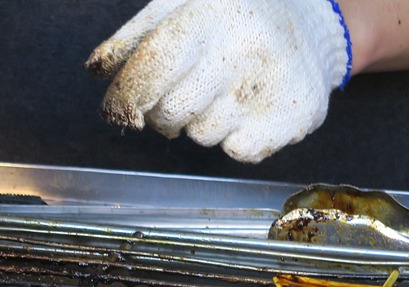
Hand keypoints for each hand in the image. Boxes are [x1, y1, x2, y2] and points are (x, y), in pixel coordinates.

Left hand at [87, 0, 350, 162]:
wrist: (312, 18)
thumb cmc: (228, 15)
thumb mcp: (179, 6)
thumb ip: (133, 39)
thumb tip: (96, 72)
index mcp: (210, 15)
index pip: (152, 68)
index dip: (124, 98)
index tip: (118, 110)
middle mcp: (245, 47)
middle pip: (170, 113)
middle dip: (161, 113)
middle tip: (180, 93)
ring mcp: (273, 83)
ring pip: (202, 136)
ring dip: (200, 122)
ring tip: (222, 91)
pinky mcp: (298, 115)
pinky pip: (238, 151)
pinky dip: (234, 139)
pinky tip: (246, 110)